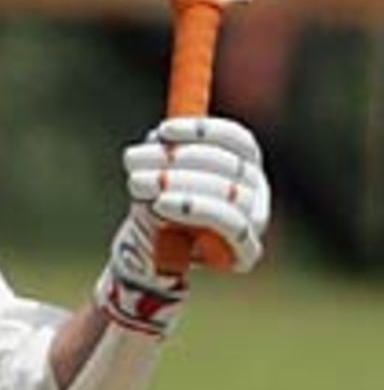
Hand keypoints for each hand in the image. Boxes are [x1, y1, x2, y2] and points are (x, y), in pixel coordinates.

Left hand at [125, 116, 270, 275]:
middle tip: (133, 159)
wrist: (157, 258)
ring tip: (137, 182)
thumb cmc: (162, 208)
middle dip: (178, 158)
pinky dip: (196, 208)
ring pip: (229, 193)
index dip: (202, 131)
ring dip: (179, 182)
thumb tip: (160, 137)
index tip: (163, 131)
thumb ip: (166, 153)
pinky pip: (230, 225)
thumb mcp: (161, 173)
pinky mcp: (247, 251)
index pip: (236, 139)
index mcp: (245, 164)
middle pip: (228, 165)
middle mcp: (257, 190)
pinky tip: (161, 203)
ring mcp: (256, 222)